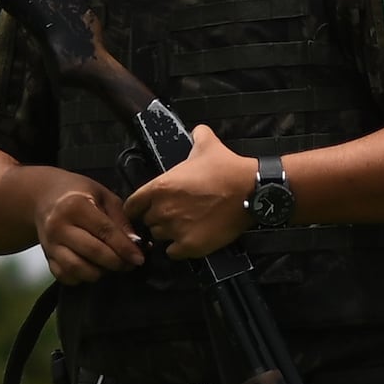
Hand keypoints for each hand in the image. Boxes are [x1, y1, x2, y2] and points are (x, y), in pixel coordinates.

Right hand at [28, 172, 145, 283]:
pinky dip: (81, 278)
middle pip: (92, 252)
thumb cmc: (80, 194)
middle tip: (130, 264)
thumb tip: (136, 243)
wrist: (44, 198)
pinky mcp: (46, 256)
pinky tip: (93, 269)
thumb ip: (120, 219)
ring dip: (99, 272)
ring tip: (112, 266)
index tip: (139, 258)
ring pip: (76, 268)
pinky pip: (64, 275)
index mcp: (75, 206)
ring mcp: (50, 244)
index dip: (124, 247)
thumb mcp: (104, 196)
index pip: (105, 231)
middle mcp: (59, 226)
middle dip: (116, 262)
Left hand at [129, 123, 261, 259]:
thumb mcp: (208, 146)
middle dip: (159, 218)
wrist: (251, 191)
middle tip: (178, 214)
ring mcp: (175, 230)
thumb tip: (198, 130)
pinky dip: (180, 248)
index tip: (149, 208)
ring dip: (169, 233)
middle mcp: (162, 211)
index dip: (140, 207)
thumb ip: (197, 136)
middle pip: (148, 222)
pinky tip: (191, 239)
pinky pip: (173, 253)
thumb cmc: (228, 169)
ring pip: (160, 237)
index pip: (132, 206)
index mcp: (159, 188)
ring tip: (187, 226)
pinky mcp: (189, 246)